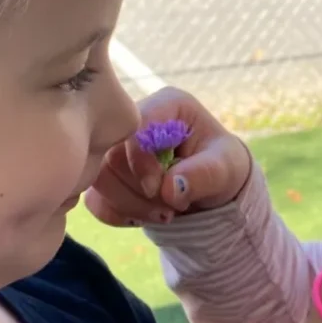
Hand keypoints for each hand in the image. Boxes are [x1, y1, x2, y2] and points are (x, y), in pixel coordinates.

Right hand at [84, 87, 250, 225]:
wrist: (214, 189)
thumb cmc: (223, 167)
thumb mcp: (226, 168)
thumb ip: (203, 175)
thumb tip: (170, 189)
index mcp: (167, 105)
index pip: (135, 125)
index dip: (140, 160)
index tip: (157, 189)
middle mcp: (136, 121)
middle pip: (110, 155)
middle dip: (138, 191)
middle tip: (170, 209)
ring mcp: (117, 148)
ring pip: (98, 179)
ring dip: (129, 205)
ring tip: (164, 215)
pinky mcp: (109, 174)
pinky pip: (95, 199)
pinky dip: (117, 214)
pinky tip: (143, 217)